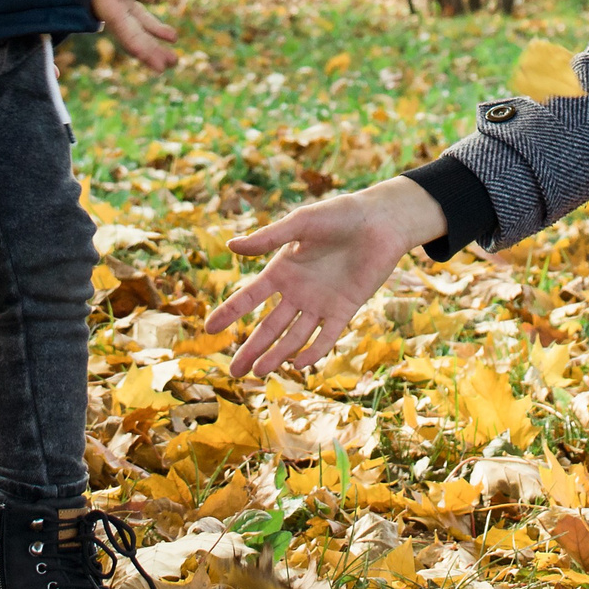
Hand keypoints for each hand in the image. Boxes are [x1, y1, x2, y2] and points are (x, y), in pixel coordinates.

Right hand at [92, 0, 177, 70]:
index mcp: (106, 2)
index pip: (125, 29)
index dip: (141, 48)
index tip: (156, 64)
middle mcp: (111, 10)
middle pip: (132, 36)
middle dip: (150, 52)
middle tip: (169, 65)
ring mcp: (118, 8)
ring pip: (137, 31)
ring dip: (154, 45)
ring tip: (173, 59)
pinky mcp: (124, 3)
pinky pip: (140, 20)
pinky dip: (155, 28)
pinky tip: (172, 37)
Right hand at [203, 177, 446, 377]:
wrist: (380, 221)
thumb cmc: (339, 215)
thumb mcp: (300, 224)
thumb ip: (268, 239)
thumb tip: (230, 246)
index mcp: (283, 270)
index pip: (250, 296)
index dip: (230, 312)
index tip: (208, 329)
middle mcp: (298, 291)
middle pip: (270, 326)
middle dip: (252, 348)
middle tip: (234, 372)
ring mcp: (321, 302)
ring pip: (294, 336)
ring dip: (278, 354)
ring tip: (260, 373)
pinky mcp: (345, 308)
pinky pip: (327, 336)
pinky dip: (313, 350)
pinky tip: (299, 365)